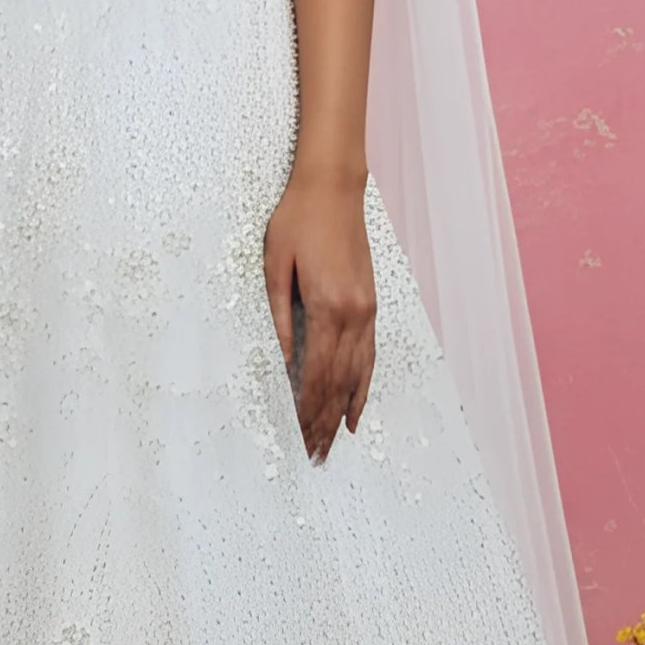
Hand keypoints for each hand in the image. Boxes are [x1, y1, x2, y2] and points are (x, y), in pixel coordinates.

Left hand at [264, 173, 375, 463]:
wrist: (333, 188)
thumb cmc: (297, 220)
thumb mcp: (274, 266)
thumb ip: (278, 317)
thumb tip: (279, 361)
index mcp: (328, 306)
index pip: (315, 375)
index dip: (307, 411)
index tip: (298, 439)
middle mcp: (354, 315)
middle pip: (338, 384)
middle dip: (323, 423)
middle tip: (313, 457)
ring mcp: (366, 312)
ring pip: (356, 376)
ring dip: (342, 414)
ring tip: (332, 446)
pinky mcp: (370, 306)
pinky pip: (369, 358)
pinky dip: (362, 388)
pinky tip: (355, 412)